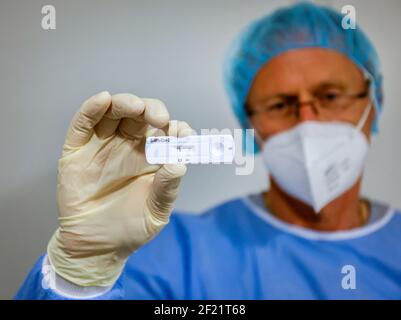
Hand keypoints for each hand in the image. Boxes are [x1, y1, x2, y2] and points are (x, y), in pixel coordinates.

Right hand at [47, 91, 191, 286]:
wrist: (97, 247)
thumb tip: (179, 162)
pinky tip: (104, 100)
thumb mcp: (156, 212)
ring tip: (136, 107)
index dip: (175, 128)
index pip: (165, 132)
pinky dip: (92, 108)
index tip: (182, 132)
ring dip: (125, 103)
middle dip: (152, 110)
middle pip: (140, 115)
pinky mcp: (77, 150)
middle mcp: (129, 146)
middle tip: (160, 119)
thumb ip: (167, 188)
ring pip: (114, 113)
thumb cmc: (130, 228)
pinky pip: (84, 123)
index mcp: (151, 157)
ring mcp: (103, 145)